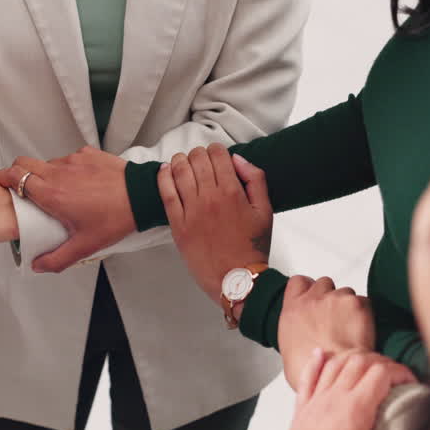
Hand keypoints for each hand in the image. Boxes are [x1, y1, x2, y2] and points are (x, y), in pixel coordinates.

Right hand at [0, 147, 132, 272]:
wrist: (143, 195)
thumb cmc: (117, 217)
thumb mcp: (85, 246)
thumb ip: (57, 259)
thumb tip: (38, 265)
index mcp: (52, 194)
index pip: (14, 176)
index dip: (1, 178)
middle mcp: (59, 172)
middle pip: (24, 163)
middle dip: (16, 174)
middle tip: (19, 188)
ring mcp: (73, 160)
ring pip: (47, 163)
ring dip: (44, 175)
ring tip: (56, 192)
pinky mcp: (87, 154)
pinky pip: (68, 160)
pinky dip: (67, 170)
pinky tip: (79, 184)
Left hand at [159, 145, 272, 305]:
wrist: (236, 279)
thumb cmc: (252, 248)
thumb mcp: (265, 210)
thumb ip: (255, 179)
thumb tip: (237, 159)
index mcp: (232, 192)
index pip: (218, 154)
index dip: (217, 150)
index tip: (217, 156)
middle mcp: (209, 198)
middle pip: (197, 159)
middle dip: (199, 154)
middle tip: (201, 161)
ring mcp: (191, 211)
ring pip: (179, 171)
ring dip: (181, 161)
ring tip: (184, 163)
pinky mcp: (177, 225)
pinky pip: (165, 192)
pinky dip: (164, 176)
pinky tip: (166, 171)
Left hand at [276, 349, 416, 429]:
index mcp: (355, 411)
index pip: (382, 372)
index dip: (401, 371)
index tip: (410, 382)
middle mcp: (333, 399)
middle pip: (360, 360)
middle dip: (382, 361)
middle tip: (394, 376)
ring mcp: (315, 402)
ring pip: (335, 363)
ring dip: (355, 358)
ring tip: (369, 366)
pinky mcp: (300, 411)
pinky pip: (307, 377)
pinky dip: (316, 361)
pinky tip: (322, 353)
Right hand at [278, 276, 375, 389]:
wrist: (334, 373)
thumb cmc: (311, 368)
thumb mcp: (288, 347)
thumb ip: (295, 327)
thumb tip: (304, 331)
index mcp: (292, 308)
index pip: (299, 281)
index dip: (308, 288)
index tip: (313, 297)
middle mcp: (313, 299)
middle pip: (324, 282)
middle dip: (330, 296)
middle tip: (334, 315)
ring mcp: (336, 298)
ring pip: (345, 291)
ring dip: (348, 305)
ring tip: (348, 327)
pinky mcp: (357, 303)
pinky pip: (364, 301)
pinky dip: (364, 313)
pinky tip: (360, 329)